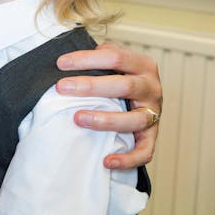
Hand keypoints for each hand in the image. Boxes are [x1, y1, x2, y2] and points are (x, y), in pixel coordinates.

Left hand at [55, 41, 161, 169]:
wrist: (143, 96)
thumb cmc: (121, 75)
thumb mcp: (115, 59)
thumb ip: (100, 53)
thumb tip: (72, 58)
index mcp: (143, 65)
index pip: (115, 57)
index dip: (87, 59)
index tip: (61, 63)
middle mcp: (152, 88)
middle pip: (124, 86)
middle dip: (90, 87)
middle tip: (62, 88)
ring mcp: (154, 113)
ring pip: (134, 119)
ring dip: (105, 120)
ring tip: (78, 118)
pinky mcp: (152, 136)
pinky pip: (145, 151)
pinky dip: (127, 159)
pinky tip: (107, 161)